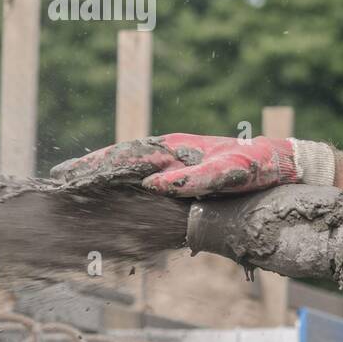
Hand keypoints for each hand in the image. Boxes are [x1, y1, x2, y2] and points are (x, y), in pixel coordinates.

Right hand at [50, 133, 329, 196]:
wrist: (285, 164)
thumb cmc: (260, 165)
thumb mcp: (231, 171)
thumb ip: (194, 178)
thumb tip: (152, 183)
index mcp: (176, 147)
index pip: (125, 155)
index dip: (94, 165)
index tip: (65, 173)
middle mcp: (173, 152)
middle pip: (121, 159)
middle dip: (89, 169)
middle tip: (57, 180)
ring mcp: (179, 163)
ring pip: (132, 169)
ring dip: (104, 177)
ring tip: (76, 185)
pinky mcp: (187, 176)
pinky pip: (149, 179)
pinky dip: (127, 184)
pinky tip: (117, 194)